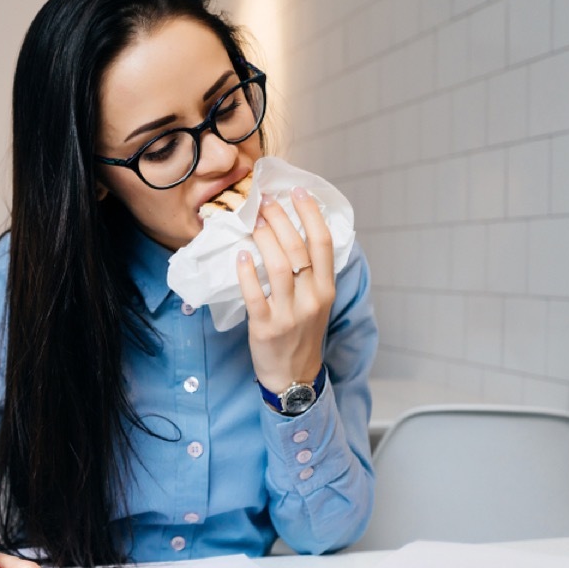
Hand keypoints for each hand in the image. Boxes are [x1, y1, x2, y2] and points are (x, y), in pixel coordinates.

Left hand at [236, 187, 334, 393]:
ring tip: (252, 220)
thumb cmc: (303, 333)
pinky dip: (247, 272)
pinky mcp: (265, 327)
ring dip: (264, 238)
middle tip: (264, 202)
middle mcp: (311, 299)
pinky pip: (254, 294)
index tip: (298, 191)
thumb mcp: (316, 302)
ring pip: (277, 267)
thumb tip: (293, 230)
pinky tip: (241, 255)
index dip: (311, 213)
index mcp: (326, 289)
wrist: (294, 376)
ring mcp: (289, 314)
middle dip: (280, 219)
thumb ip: (311, 272)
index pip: (323, 243)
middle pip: (298, 249)